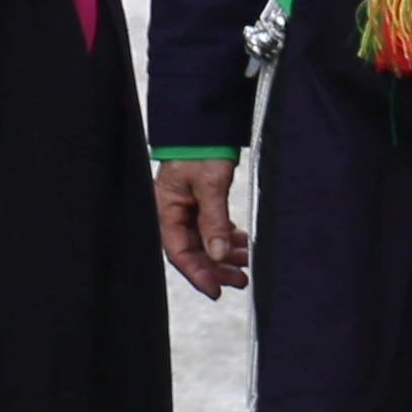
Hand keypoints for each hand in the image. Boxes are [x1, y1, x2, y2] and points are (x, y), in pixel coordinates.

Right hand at [154, 156, 246, 296]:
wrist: (207, 122)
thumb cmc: (200, 148)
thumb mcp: (209, 186)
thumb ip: (214, 221)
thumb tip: (218, 254)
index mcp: (165, 209)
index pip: (179, 251)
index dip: (198, 273)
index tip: (216, 289)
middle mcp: (173, 211)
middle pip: (193, 251)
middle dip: (216, 267)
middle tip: (239, 279)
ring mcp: (187, 207)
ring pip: (205, 241)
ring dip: (224, 254)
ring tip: (246, 262)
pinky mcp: (200, 200)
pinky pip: (212, 228)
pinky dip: (226, 238)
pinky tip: (241, 243)